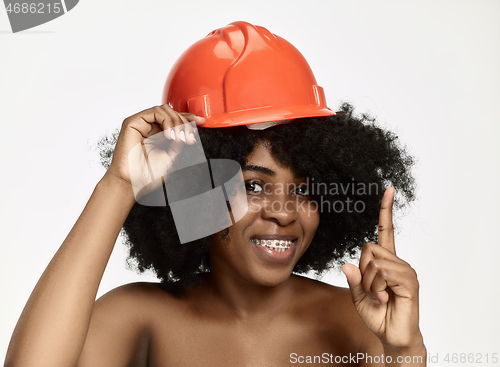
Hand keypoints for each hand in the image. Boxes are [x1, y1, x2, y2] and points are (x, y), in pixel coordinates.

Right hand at [106, 105, 204, 193]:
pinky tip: (170, 134)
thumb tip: (190, 131)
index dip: (189, 119)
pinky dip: (167, 120)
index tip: (201, 122)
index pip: (176, 120)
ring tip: (179, 138)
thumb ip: (180, 143)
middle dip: (185, 123)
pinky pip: (155, 112)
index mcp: (160, 135)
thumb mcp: (172, 157)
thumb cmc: (147, 175)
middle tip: (189, 138)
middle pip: (172, 113)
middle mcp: (151, 128)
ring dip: (177, 122)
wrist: (133, 183)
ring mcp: (142, 124)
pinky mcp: (134, 122)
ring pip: (165, 110)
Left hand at [342, 188, 422, 348]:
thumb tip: (345, 263)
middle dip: (363, 271)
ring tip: (381, 296)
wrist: (392, 335)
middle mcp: (397, 261)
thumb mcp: (358, 295)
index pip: (386, 230)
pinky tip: (386, 298)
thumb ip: (353, 278)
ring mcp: (405, 270)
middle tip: (373, 289)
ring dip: (370, 283)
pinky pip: (383, 273)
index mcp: (386, 261)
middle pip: (368, 248)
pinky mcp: (410, 281)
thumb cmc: (377, 313)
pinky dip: (377, 288)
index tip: (389, 189)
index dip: (386, 210)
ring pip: (373, 262)